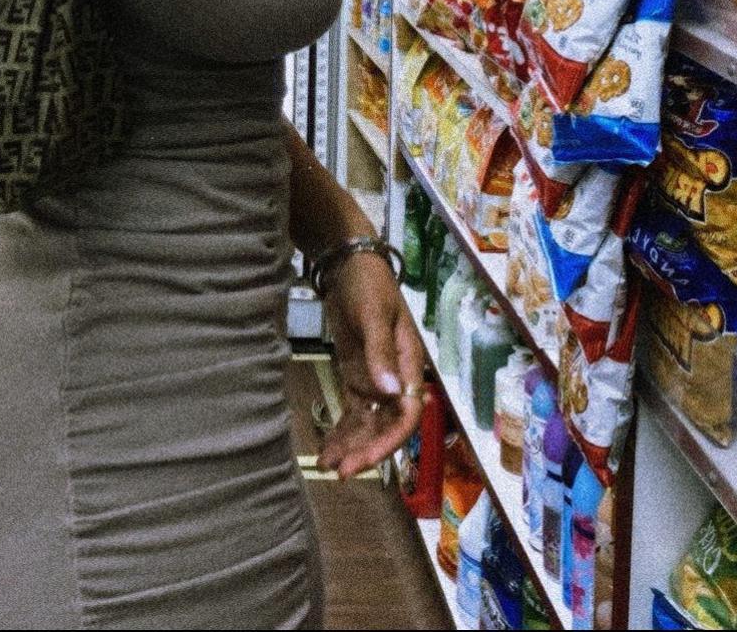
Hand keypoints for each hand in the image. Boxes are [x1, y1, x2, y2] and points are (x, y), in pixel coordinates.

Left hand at [315, 254, 426, 481]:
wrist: (349, 265)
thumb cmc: (368, 285)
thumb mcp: (374, 315)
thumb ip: (380, 352)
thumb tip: (392, 392)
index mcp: (409, 364)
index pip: (407, 413)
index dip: (389, 439)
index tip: (367, 459)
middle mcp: (396, 378)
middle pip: (386, 424)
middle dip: (366, 450)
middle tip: (341, 472)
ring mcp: (375, 379)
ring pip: (368, 422)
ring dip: (352, 445)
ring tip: (329, 467)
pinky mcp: (357, 376)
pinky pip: (353, 411)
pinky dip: (342, 430)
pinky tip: (328, 449)